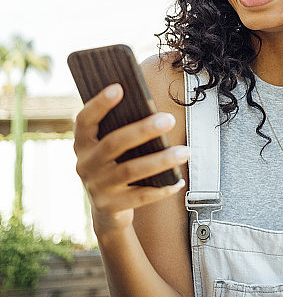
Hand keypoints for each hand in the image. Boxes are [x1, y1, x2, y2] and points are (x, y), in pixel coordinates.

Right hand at [73, 83, 188, 236]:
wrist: (106, 209)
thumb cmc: (116, 164)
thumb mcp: (110, 146)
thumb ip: (122, 128)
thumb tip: (150, 107)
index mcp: (83, 143)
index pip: (85, 120)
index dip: (99, 104)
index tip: (119, 87)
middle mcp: (86, 164)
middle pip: (114, 143)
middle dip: (143, 130)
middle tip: (170, 119)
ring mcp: (97, 187)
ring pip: (131, 170)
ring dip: (161, 160)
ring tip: (185, 151)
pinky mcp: (111, 206)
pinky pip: (140, 196)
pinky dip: (162, 188)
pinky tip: (179, 180)